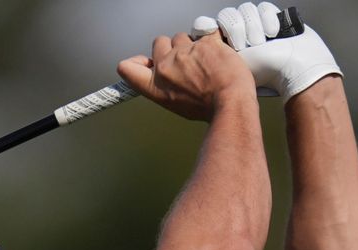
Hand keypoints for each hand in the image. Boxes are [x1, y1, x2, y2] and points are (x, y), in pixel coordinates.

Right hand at [117, 30, 254, 121]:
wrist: (230, 102)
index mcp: (156, 85)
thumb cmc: (207, 108)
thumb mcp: (176, 104)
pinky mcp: (204, 42)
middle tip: (186, 61)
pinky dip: (212, 40)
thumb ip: (165, 87)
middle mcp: (165, 66)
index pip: (127, 68)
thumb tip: (165, 77)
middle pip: (159, 42)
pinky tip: (219, 53)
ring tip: (206, 61)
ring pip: (182, 36)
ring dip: (191, 44)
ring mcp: (185, 52)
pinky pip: (206, 32)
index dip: (134, 62)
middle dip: (171, 48)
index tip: (144, 63)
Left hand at [193, 2, 342, 101]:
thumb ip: (213, 55)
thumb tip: (199, 39)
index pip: (212, 25)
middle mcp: (240, 33)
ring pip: (245, 11)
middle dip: (237, 29)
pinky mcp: (272, 17)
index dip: (211, 26)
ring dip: (254, 27)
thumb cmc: (263, 73)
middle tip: (247, 45)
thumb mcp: (232, 66)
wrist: (295, 70)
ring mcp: (257, 25)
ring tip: (261, 43)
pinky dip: (268, 20)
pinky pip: (263, 9)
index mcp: (226, 45)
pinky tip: (273, 34)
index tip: (209, 30)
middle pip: (228, 15)